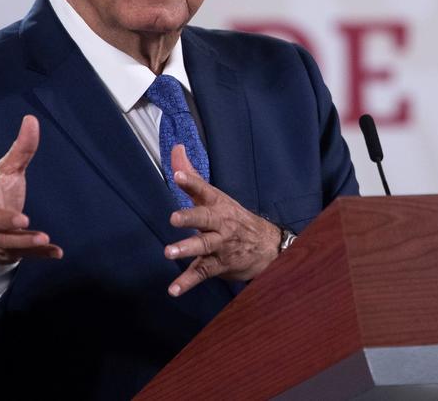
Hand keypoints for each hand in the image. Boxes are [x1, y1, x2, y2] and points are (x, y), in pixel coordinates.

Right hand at [0, 115, 62, 263]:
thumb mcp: (9, 170)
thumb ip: (22, 149)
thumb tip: (31, 118)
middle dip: (5, 220)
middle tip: (23, 219)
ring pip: (8, 241)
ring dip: (25, 241)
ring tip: (42, 238)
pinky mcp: (11, 251)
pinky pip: (26, 255)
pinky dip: (41, 255)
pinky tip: (57, 252)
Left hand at [164, 145, 279, 296]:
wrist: (268, 246)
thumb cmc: (234, 218)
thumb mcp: (215, 196)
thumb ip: (191, 175)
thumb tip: (176, 149)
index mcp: (218, 204)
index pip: (204, 190)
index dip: (191, 183)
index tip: (178, 176)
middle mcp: (220, 223)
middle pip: (205, 218)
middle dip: (190, 217)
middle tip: (173, 218)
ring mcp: (221, 245)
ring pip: (204, 246)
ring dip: (187, 249)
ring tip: (169, 253)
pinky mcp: (219, 265)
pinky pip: (202, 273)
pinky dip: (188, 282)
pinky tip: (173, 289)